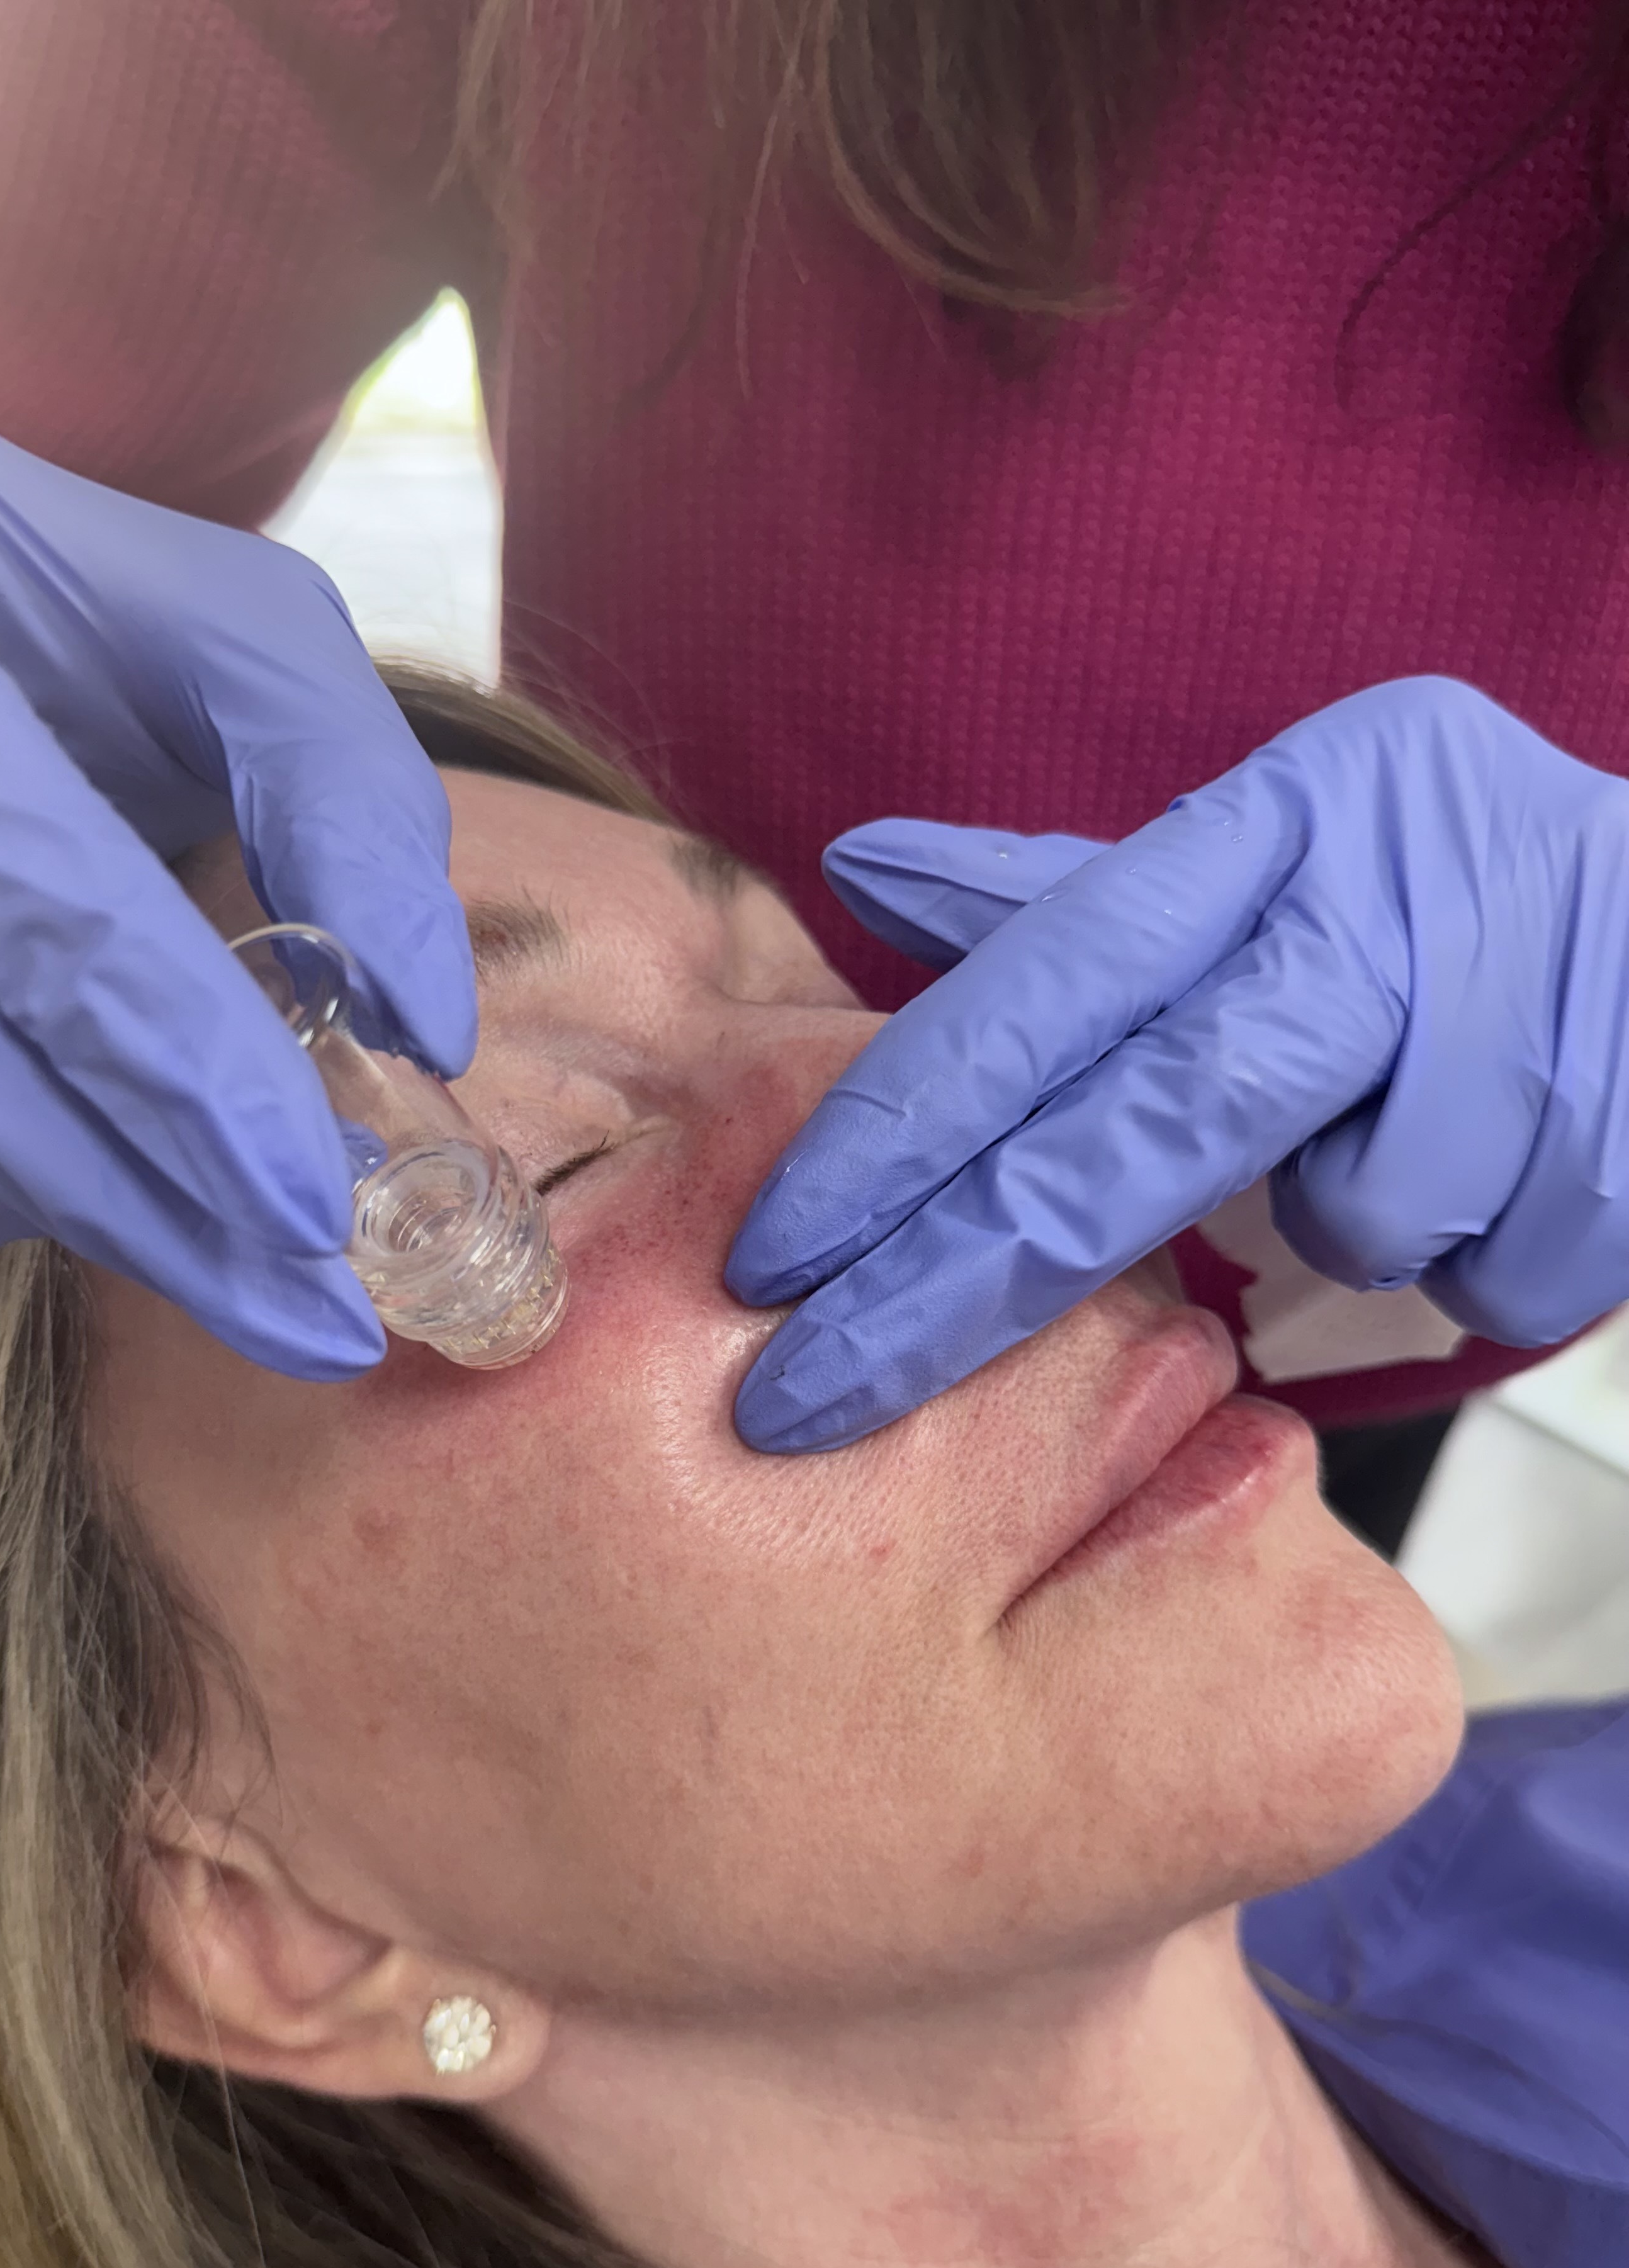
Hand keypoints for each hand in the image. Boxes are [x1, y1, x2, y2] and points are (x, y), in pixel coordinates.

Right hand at [0, 321, 471, 1375]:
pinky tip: (115, 1189)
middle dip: (107, 1177)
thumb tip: (420, 1029)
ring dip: (61, 1206)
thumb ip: (344, 789)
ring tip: (254, 1275)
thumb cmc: (47, 598)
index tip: (311, 1196)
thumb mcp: (228, 628)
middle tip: (307, 1309)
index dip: (152, 1041)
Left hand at [728, 677, 1628, 1450]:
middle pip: (1132, 1130)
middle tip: (805, 1396)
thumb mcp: (1277, 856)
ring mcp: (1515, 1019)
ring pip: (1342, 1219)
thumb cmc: (1464, 901)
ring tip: (1416, 1140)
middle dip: (957, 1282)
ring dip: (1350, 1222)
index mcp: (1283, 823)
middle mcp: (1385, 906)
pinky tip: (1518, 1171)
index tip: (771, 1253)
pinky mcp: (1617, 1138)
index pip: (1044, 989)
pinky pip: (1480, 1271)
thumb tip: (862, 874)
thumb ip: (1074, 901)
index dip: (898, 1129)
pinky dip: (1479, 1253)